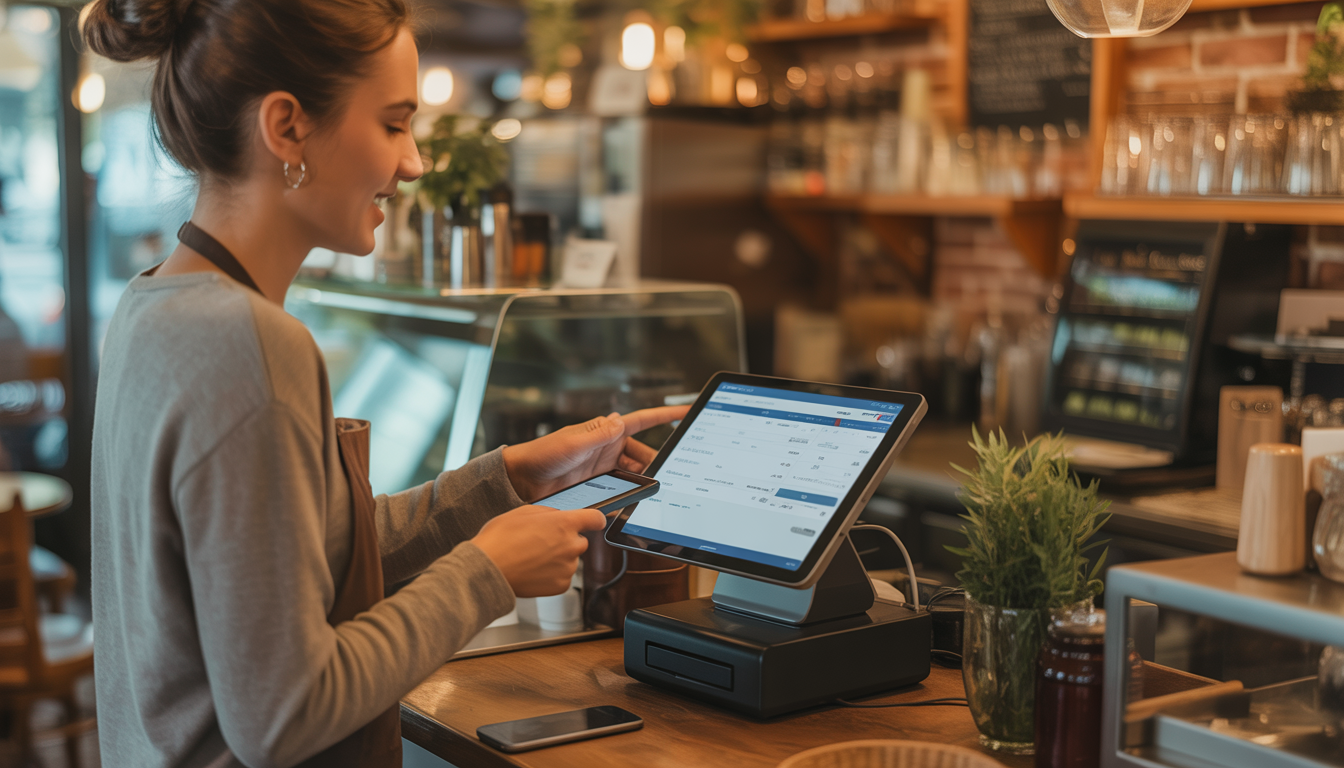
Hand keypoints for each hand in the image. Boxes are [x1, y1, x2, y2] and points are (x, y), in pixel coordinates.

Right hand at [472, 505, 606, 596]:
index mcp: (564, 523)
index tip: (594, 522)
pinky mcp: (561, 585)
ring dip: (558, 558)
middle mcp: (570, 545)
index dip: (594, 519)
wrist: (488, 570)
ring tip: (532, 557)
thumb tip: (559, 516)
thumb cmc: (500, 539)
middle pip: (580, 540)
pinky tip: (534, 570)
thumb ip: (549, 513)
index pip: (595, 519)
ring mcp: (567, 567)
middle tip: (542, 542)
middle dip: (566, 540)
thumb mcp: (523, 512)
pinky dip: (553, 574)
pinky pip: (564, 576)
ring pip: (571, 559)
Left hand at [502, 405, 688, 501]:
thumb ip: (597, 435)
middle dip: (656, 463)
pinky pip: (622, 487)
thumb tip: (618, 421)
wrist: (523, 480)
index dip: (664, 416)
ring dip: (643, 480)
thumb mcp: (572, 444)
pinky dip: (630, 493)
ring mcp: (604, 467)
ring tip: (653, 490)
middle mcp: (608, 447)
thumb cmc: (542, 454)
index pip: (641, 421)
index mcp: (605, 431)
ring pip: (635, 473)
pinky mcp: (598, 484)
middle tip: (668, 475)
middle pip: (644, 454)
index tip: (686, 413)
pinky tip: (634, 500)